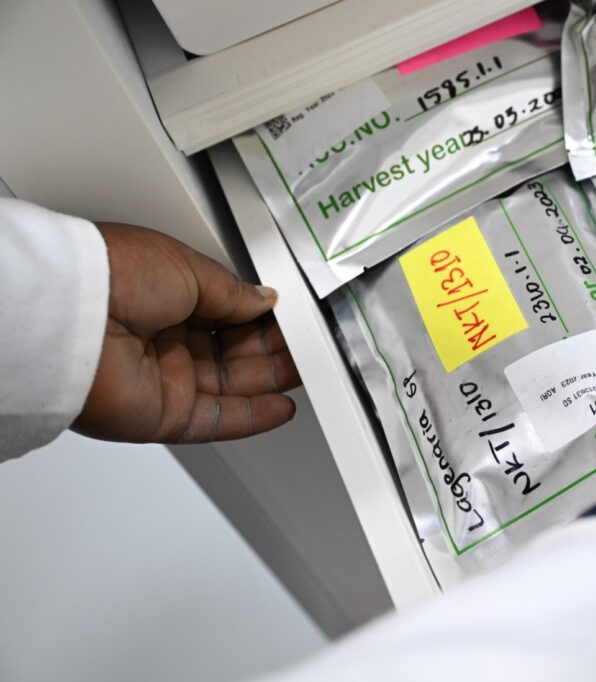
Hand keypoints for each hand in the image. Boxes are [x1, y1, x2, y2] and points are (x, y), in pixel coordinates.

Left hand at [73, 223, 300, 443]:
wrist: (71, 316)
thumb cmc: (112, 275)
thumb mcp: (190, 267)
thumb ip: (235, 292)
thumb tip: (265, 299)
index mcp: (165, 296)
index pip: (228, 313)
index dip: (264, 318)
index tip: (295, 319)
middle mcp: (162, 338)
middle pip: (233, 352)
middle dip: (274, 350)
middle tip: (311, 347)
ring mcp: (162, 378)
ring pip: (231, 387)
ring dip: (271, 381)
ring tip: (309, 373)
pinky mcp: (161, 415)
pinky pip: (215, 421)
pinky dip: (251, 418)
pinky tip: (281, 408)